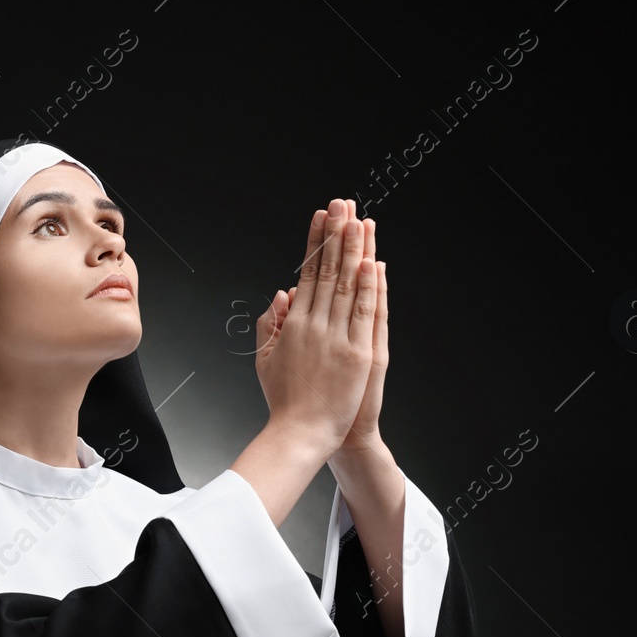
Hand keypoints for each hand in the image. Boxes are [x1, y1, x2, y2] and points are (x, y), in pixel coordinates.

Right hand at [253, 197, 379, 458]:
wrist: (300, 433)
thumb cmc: (284, 402)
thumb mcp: (265, 361)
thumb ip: (271, 324)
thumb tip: (281, 294)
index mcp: (293, 325)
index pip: (307, 274)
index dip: (315, 243)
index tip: (321, 217)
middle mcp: (314, 326)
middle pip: (327, 271)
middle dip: (335, 234)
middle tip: (342, 203)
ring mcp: (337, 338)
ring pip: (347, 285)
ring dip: (353, 250)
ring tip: (358, 220)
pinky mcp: (357, 353)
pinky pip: (364, 313)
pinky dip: (368, 286)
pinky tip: (371, 261)